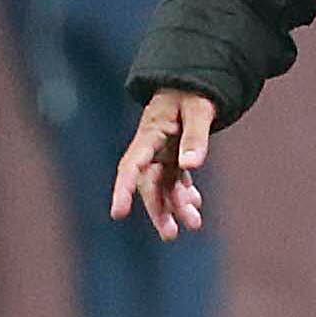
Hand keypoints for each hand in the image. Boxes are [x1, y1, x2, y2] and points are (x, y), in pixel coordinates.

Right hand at [110, 88, 216, 240]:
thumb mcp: (198, 108)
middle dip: (158, 210)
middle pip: (148, 184)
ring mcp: (162, 154)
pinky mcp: (173, 158)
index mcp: (150, 133)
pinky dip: (184, 194)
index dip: (123, 189)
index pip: (131, 165)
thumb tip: (191, 166)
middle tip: (171, 234)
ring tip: (193, 224)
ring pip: (163, 187)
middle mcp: (152, 147)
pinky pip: (176, 181)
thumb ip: (196, 135)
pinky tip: (195, 205)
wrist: (191, 82)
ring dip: (174, 207)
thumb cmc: (192, 91)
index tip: (118, 213)